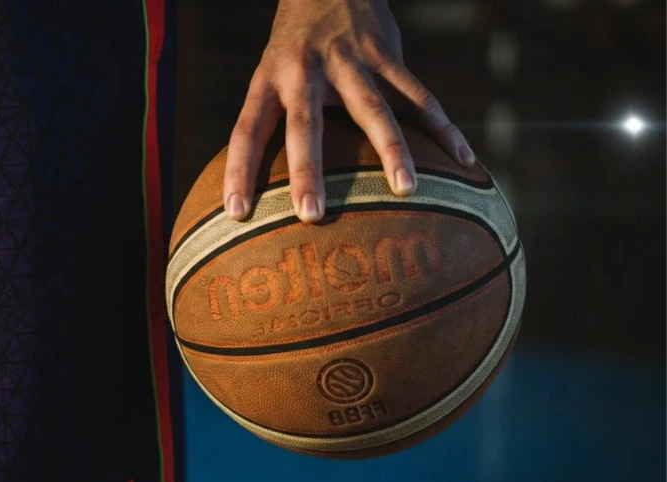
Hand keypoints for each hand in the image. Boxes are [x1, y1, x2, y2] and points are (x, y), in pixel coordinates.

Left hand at [223, 0, 475, 222]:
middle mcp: (306, 71)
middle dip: (307, 170)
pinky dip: (442, 129)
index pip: (246, 129)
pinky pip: (419, 96)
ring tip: (405, 189)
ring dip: (390, 150)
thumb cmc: (294, 50)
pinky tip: (463, 161)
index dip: (239, 171)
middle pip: (304, 124)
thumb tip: (257, 184)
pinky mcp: (387, 55)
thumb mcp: (269, 75)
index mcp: (270, 80)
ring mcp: (349, 61)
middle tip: (311, 214)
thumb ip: (269, 123)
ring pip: (373, 109)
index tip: (235, 214)